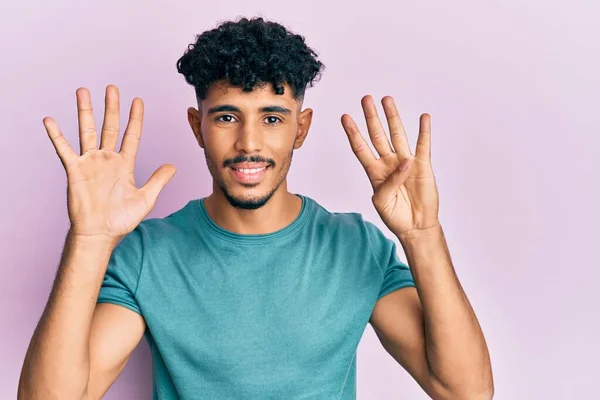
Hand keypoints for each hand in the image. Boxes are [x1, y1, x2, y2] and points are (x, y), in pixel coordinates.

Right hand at [44, 85, 175, 240]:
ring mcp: (91, 163)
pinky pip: (64, 150)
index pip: (131, 135)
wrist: (100, 234)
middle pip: (110, 126)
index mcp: (125, 164)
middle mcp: (107, 159)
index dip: (135, 118)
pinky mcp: (75, 170)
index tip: (138, 100)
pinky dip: (57, 135)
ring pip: (87, 131)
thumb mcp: (146, 198)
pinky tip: (50, 120)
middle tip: (112, 87)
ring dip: (85, 111)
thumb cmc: (121, 219)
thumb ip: (159, 180)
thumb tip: (173, 166)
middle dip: (112, 107)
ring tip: (83, 91)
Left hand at [341, 95, 439, 238]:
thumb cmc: (395, 215)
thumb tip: (404, 162)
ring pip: (397, 134)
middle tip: (366, 99)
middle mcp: (388, 162)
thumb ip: (389, 181)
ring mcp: (406, 162)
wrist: (415, 226)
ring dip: (393, 117)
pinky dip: (424, 131)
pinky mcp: (423, 166)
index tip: (346, 117)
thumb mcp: (381, 201)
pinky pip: (423, 145)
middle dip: (371, 117)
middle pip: (378, 135)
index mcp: (374, 171)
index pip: (361, 147)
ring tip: (387, 100)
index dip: (353, 133)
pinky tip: (423, 117)